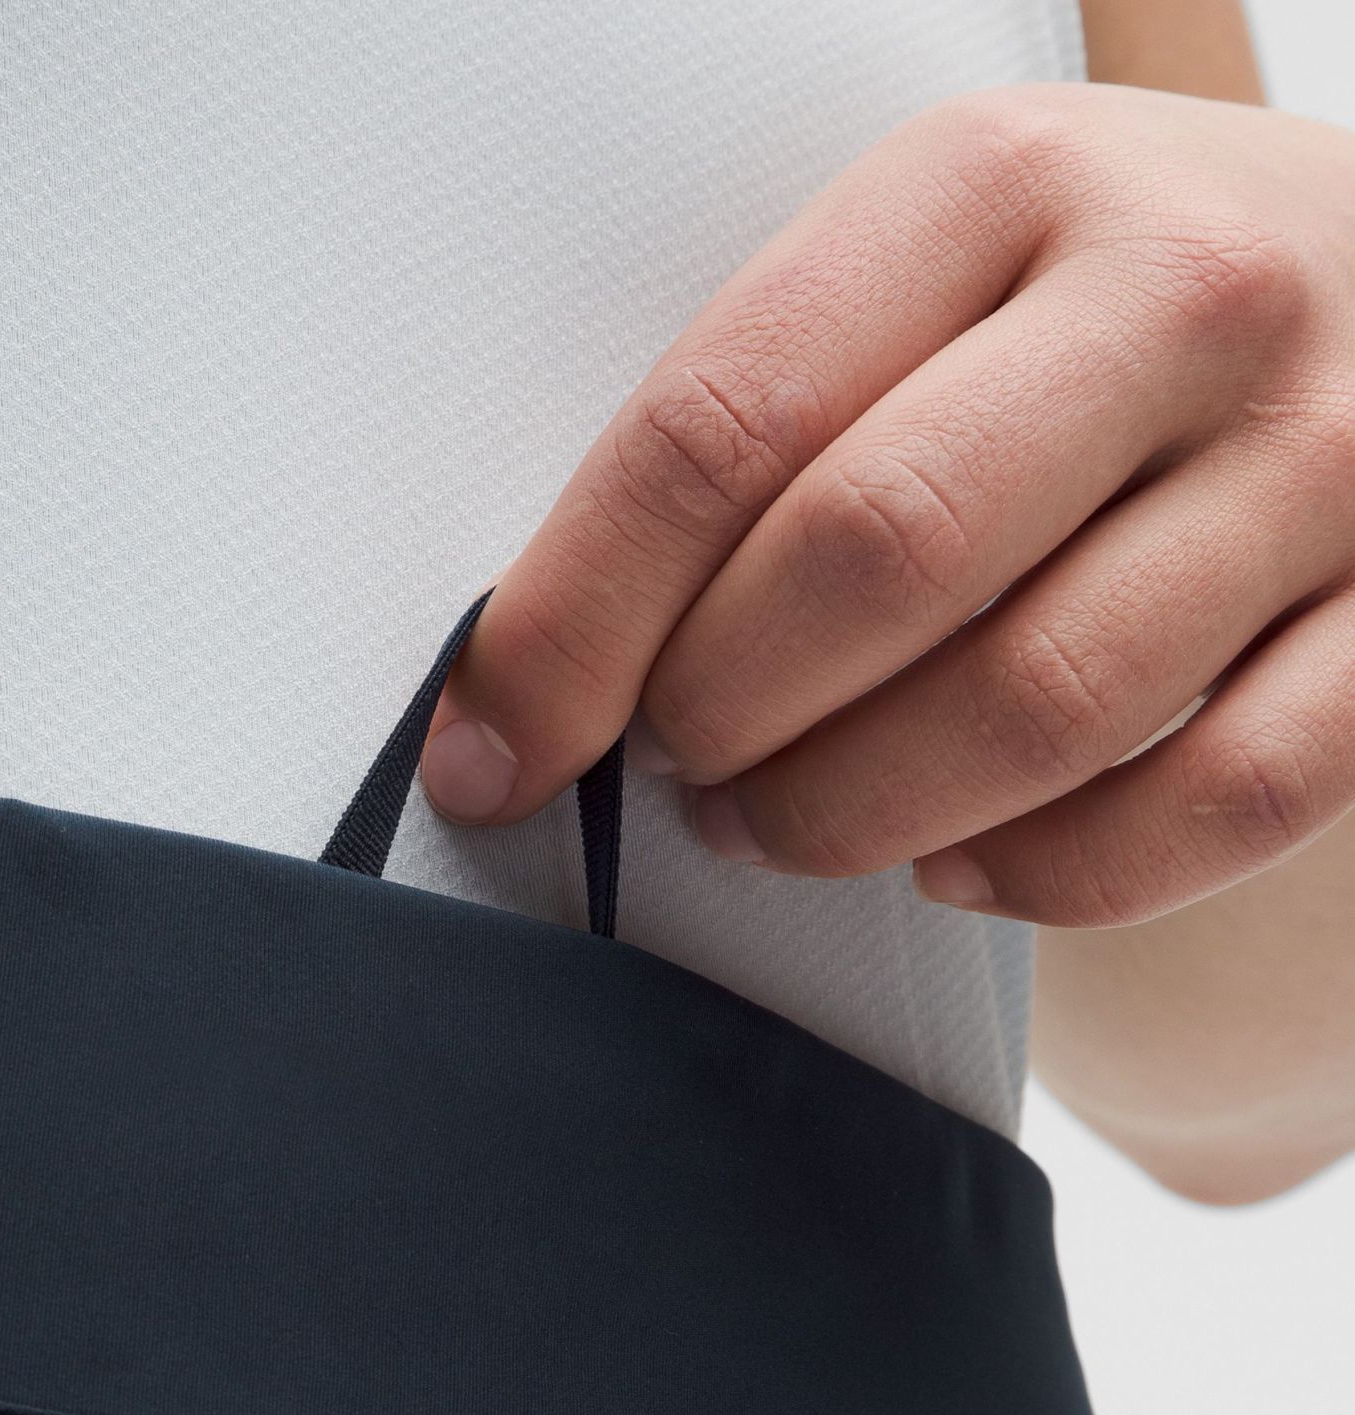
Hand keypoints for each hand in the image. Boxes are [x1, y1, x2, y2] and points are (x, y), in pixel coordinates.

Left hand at [418, 83, 1354, 926]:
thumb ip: (778, 416)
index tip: (497, 741)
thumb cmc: (1104, 299)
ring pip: (1037, 706)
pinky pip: (1211, 805)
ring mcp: (1322, 464)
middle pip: (876, 561)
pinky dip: (1047, 874)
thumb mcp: (934, 268)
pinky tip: (957, 862)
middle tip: (680, 761)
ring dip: (855, 813)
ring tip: (782, 823)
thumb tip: (568, 653)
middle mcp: (1182, 298)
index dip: (576, 619)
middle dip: (721, 715)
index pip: (724, 424)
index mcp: (1001, 185)